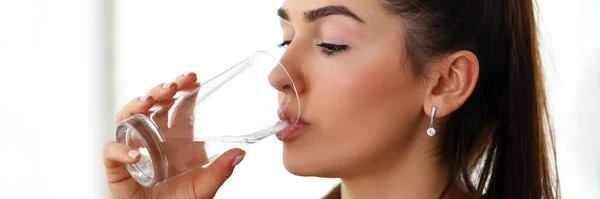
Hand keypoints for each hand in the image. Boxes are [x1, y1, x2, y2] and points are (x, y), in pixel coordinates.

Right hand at [104, 72, 245, 198]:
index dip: (183, 89)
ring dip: (136, 106)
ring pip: (127, 117)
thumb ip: (220, 171)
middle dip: (160, 90)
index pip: (177, 105)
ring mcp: (133, 147)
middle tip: (173, 86)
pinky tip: (137, 154)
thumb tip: (240, 154)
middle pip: (152, 104)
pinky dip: (121, 149)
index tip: (193, 78)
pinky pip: (112, 150)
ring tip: (148, 103)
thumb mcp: (204, 187)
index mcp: (176, 137)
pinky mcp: (116, 166)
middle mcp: (153, 137)